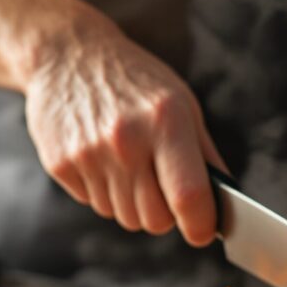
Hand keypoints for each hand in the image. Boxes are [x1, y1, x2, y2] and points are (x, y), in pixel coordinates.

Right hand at [23, 18, 227, 245]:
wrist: (68, 55)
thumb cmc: (135, 81)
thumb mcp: (181, 103)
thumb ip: (205, 154)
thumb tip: (226, 204)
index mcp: (165, 121)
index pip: (188, 196)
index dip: (201, 225)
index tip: (204, 232)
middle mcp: (126, 140)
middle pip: (154, 220)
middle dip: (165, 215)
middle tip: (163, 189)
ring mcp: (89, 154)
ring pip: (124, 217)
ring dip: (133, 203)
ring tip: (129, 164)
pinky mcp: (61, 165)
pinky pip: (95, 205)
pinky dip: (105, 192)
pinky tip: (102, 158)